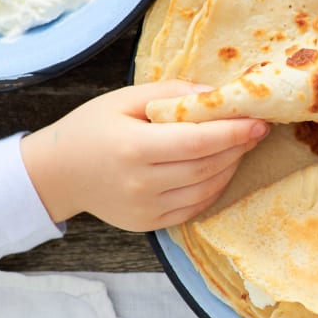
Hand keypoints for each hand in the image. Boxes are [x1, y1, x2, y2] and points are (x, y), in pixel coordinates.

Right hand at [20, 81, 267, 231]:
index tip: (259, 121)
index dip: (234, 132)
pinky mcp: (149, 224)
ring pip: (206, 189)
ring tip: (240, 146)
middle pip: (207, 166)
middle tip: (256, 129)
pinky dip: (214, 187)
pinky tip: (220, 168)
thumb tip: (214, 93)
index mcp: (133, 148)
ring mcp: (146, 208)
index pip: (198, 142)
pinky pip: (195, 207)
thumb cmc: (91, 128)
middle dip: (238, 147)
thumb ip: (170, 94)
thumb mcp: (123, 99)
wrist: (58, 173)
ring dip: (231, 167)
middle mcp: (141, 183)